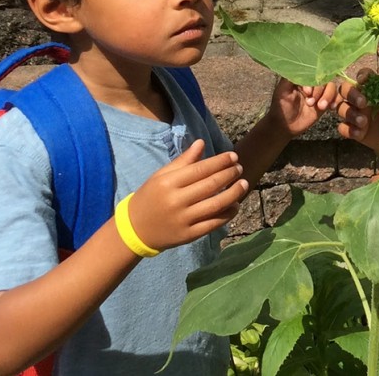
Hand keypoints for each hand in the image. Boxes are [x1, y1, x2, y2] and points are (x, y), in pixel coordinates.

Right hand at [127, 140, 246, 250]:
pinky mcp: (189, 235)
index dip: (220, 162)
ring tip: (243, 184)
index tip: (233, 156)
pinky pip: (214, 223)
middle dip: (229, 174)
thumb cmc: (150, 197)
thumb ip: (183, 161)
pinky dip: (228, 214)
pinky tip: (235, 205)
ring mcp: (183, 219)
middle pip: (211, 185)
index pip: (201, 169)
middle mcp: (176, 201)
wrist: (135, 229)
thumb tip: (202, 143)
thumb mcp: (161, 176)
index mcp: (168, 183)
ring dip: (234, 193)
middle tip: (239, 168)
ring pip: (216, 204)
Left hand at [267, 77, 337, 136]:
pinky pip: (336, 98)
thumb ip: (290, 78)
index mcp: (302, 77)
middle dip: (320, 91)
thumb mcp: (282, 91)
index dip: (313, 82)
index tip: (307, 92)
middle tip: (310, 103)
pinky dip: (336, 101)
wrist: (285, 126)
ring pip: (332, 87)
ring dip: (328, 96)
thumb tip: (301, 67)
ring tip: (320, 107)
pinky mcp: (325, 103)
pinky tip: (330, 108)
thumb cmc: (280, 108)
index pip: (313, 72)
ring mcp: (319, 93)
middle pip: (324, 79)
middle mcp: (312, 83)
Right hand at [336, 68, 378, 156]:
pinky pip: (342, 127)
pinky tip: (359, 133)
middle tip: (363, 103)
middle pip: (345, 89)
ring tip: (364, 122)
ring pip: (341, 107)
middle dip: (351, 94)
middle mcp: (362, 99)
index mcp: (376, 90)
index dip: (362, 75)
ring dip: (349, 113)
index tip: (363, 80)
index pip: (365, 76)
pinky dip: (348, 129)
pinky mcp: (353, 129)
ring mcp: (356, 114)